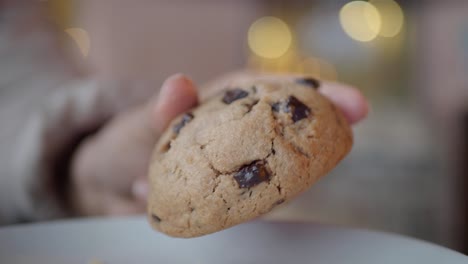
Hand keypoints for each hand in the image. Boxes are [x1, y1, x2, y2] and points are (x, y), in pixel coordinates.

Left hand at [70, 73, 367, 216]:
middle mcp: (242, 131)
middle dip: (324, 122)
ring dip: (301, 166)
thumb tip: (178, 85)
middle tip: (354, 122)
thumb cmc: (131, 141)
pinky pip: (258, 199)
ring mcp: (242, 164)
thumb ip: (160, 108)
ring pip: (283, 165)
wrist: (114, 182)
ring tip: (312, 164)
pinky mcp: (234, 196)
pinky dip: (265, 199)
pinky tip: (270, 199)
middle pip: (290, 125)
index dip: (314, 91)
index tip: (350, 98)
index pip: (275, 91)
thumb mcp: (140, 121)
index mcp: (225, 102)